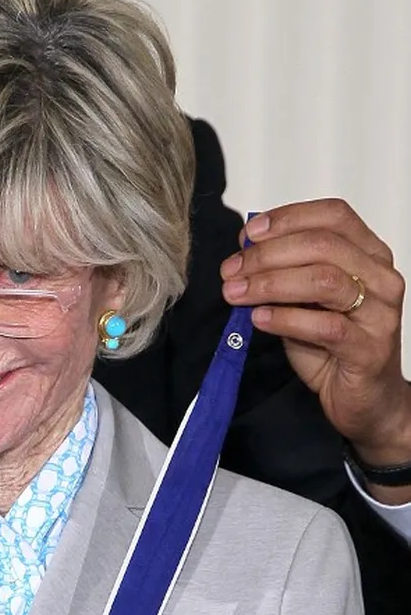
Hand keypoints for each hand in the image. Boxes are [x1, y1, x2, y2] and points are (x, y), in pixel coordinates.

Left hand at [220, 199, 410, 483]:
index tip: (249, 234)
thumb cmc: (333, 345)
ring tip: (237, 293)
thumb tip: (245, 247)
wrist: (364, 399)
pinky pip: (325, 326)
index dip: (287, 218)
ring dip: (271, 283)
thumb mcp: (303, 299)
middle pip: (324, 244)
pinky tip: (259, 318)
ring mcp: (380, 313)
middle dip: (268, 254)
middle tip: (232, 270)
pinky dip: (285, 318)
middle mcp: (381, 277)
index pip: (334, 215)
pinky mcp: (370, 349)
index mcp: (369, 254)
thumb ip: (283, 271)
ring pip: (325, 280)